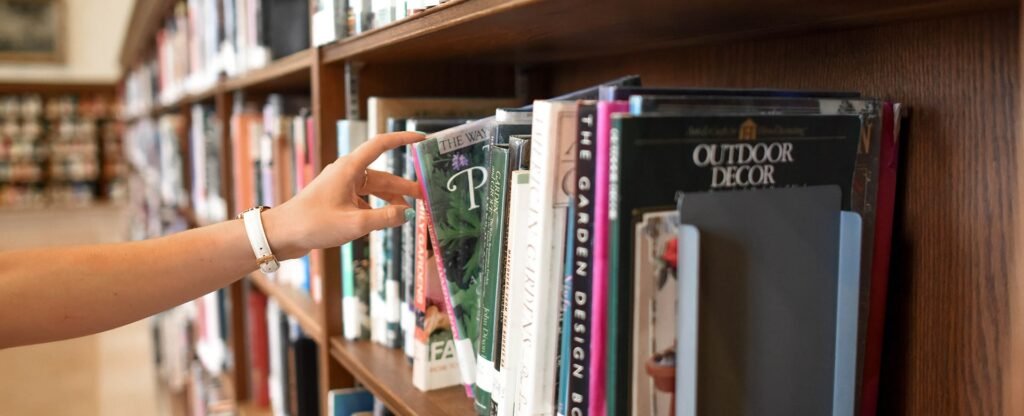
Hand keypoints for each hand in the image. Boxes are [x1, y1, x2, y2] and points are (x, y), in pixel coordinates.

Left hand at [261, 131, 424, 258]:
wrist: (282, 235)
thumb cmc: (313, 224)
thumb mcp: (355, 223)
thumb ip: (385, 218)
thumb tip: (408, 214)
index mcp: (349, 168)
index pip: (381, 145)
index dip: (402, 139)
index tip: (421, 139)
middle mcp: (346, 173)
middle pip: (382, 175)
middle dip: (404, 186)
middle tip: (424, 197)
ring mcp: (341, 186)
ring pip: (374, 190)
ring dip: (391, 200)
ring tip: (407, 214)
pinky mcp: (337, 200)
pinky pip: (363, 200)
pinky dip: (376, 209)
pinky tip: (383, 222)